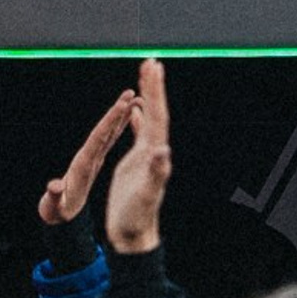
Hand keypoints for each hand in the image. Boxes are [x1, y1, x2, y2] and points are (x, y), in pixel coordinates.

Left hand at [40, 87, 139, 226]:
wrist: (56, 210)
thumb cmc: (58, 209)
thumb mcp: (56, 205)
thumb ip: (55, 195)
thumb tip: (54, 187)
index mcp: (83, 162)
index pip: (98, 137)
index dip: (109, 121)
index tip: (121, 104)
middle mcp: (88, 154)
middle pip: (104, 128)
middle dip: (116, 111)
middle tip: (130, 92)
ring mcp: (92, 155)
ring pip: (109, 131)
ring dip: (120, 115)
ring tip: (132, 98)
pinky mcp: (96, 159)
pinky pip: (110, 140)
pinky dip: (119, 128)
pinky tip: (128, 118)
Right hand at [104, 58, 171, 254]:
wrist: (133, 236)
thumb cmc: (136, 219)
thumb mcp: (145, 196)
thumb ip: (155, 174)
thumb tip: (163, 152)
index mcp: (155, 154)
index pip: (157, 116)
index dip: (155, 92)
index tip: (153, 69)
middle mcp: (154, 151)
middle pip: (156, 112)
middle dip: (154, 86)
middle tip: (151, 61)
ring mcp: (147, 156)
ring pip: (150, 119)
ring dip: (148, 97)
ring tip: (146, 76)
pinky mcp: (137, 163)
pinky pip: (139, 133)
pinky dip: (139, 118)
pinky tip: (137, 110)